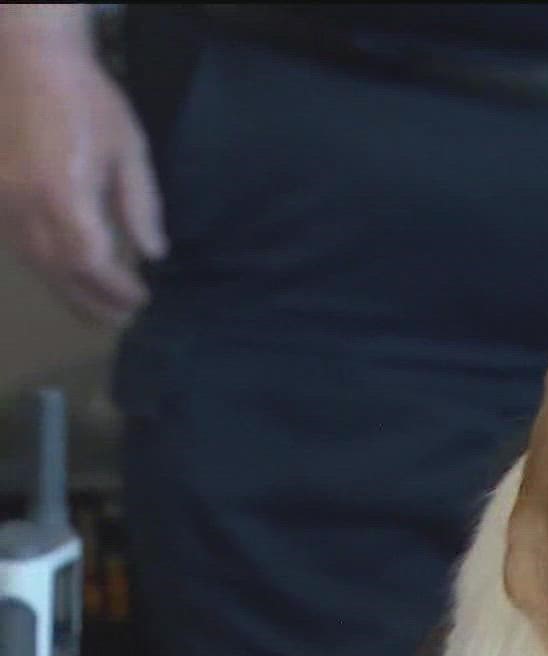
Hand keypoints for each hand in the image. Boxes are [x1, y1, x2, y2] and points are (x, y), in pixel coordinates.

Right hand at [0, 5, 165, 326]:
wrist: (29, 61)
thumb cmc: (87, 101)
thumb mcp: (129, 150)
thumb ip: (140, 205)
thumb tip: (152, 253)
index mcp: (63, 194)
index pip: (87, 262)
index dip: (113, 289)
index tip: (141, 299)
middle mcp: (24, 204)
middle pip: (56, 272)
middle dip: (90, 301)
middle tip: (121, 320)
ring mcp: (1, 201)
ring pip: (31, 262)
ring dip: (65, 290)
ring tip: (96, 309)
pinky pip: (16, 243)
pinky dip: (43, 265)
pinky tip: (64, 275)